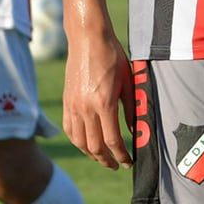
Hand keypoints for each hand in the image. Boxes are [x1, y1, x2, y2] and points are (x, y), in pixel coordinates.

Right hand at [62, 11, 132, 169]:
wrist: (88, 38)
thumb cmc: (113, 56)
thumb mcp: (129, 81)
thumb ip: (131, 108)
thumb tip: (136, 130)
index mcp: (104, 103)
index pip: (112, 141)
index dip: (121, 155)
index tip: (129, 161)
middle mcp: (85, 108)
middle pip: (94, 146)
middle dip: (107, 160)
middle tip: (117, 165)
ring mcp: (73, 105)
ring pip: (79, 141)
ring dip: (91, 154)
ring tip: (103, 159)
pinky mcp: (66, 101)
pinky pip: (69, 129)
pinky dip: (78, 142)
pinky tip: (87, 144)